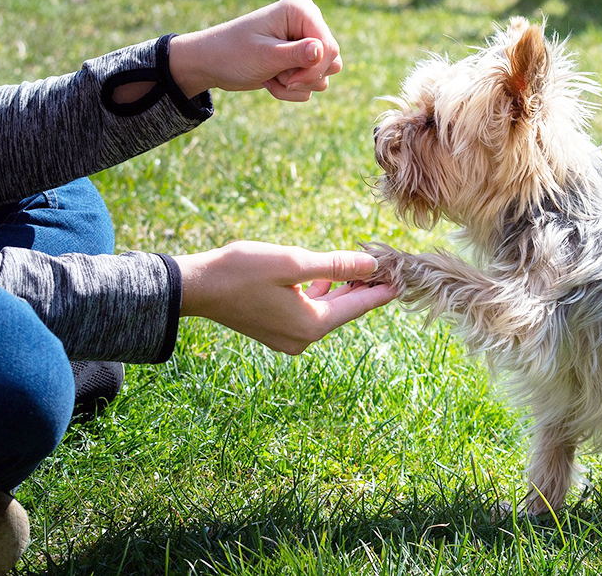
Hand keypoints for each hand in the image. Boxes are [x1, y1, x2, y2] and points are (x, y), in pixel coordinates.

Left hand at [168, 0, 342, 101]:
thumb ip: (296, 54)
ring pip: (324, 75)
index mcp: (301, 10)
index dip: (314, 68)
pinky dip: (291, 89)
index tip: (290, 79)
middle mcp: (308, 22)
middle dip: (305, 78)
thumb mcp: (264, 55)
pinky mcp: (301, 59)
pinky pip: (312, 84)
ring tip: (271, 77)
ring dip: (296, 86)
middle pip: (332, 61)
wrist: (211, 63)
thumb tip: (323, 50)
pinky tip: (271, 80)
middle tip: (279, 78)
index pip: (329, 46)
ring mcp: (306, 41)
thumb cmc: (232, 53)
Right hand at [174, 242, 397, 353]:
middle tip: (387, 266)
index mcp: (312, 325)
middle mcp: (303, 338)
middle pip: (345, 310)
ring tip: (362, 267)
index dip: (383, 289)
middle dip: (364, 288)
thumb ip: (335, 266)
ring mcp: (288, 338)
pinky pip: (309, 312)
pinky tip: (325, 277)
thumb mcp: (294, 263)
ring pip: (327, 311)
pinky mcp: (275, 330)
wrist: (195, 288)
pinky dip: (321, 294)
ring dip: (342, 289)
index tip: (405, 277)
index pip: (359, 306)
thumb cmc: (242, 271)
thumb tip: (371, 266)